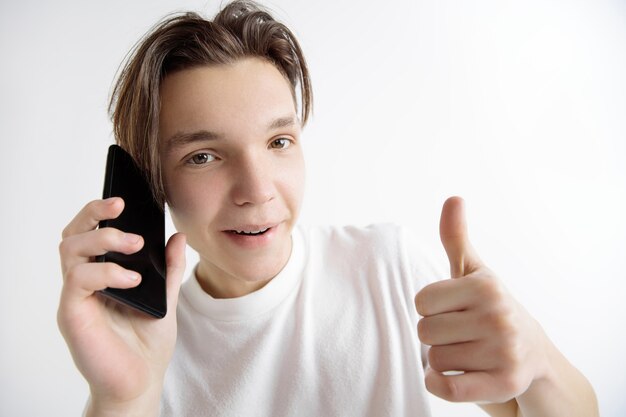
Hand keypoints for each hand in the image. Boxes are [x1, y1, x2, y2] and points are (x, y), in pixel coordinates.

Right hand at [57, 197, 185, 414]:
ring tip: (134, 244)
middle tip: (120, 207)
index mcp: (102, 273)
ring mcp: (76, 297)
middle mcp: (84, 281)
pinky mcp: (72, 313)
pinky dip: (106, 273)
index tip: (124, 198)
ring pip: (70, 250)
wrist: (141, 381)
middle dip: (93, 214)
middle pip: (73, 234)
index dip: (99, 211)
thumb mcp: (166, 298)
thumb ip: (169, 268)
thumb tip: (178, 236)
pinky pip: (78, 280)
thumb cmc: (147, 341)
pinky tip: (132, 278)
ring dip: (102, 239)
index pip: (89, 232)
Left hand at [415, 197, 548, 402]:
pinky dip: (438, 385)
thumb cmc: (492, 309)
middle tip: (463, 336)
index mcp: (485, 286)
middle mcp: (498, 316)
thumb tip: (453, 197)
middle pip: (424, 332)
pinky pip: (446, 387)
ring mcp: (504, 352)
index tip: (454, 311)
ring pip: (433, 360)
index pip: (421, 302)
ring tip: (470, 354)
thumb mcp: (474, 273)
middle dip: (437, 336)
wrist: (535, 356)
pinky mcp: (504, 384)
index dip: (431, 310)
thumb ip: (456, 238)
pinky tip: (450, 377)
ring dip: (444, 361)